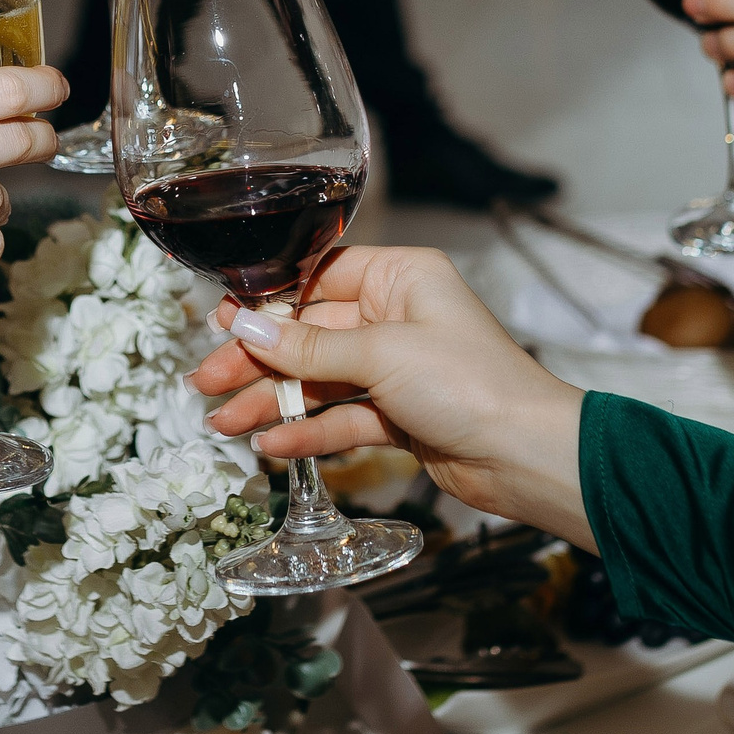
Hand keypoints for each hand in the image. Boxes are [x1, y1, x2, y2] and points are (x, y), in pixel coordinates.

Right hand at [189, 246, 594, 546]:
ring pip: (319, 379)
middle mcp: (397, 317)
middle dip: (258, 361)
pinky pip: (340, 418)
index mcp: (402, 278)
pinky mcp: (398, 416)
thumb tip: (245, 330)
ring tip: (224, 423)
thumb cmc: (473, 383)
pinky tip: (272, 444)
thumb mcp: (382, 355)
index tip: (223, 324)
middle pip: (309, 333)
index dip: (268, 303)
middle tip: (206, 381)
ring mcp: (397, 369)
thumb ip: (309, 347)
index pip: (318, 277)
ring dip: (273, 401)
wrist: (526, 455)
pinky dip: (308, 431)